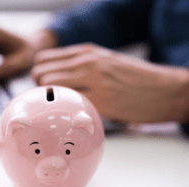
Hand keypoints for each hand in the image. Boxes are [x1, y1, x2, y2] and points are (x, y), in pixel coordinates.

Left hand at [31, 43, 188, 122]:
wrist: (165, 90)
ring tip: (62, 110)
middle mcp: (87, 61)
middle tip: (52, 102)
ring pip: (50, 87)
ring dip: (50, 101)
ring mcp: (94, 79)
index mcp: (86, 52)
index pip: (43, 60)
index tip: (47, 88)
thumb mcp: (105, 61)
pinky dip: (65, 111)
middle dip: (40, 90)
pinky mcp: (102, 100)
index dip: (40, 76)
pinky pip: (69, 104)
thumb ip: (80, 66)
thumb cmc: (134, 78)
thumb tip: (55, 79)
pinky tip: (74, 117)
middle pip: (41, 73)